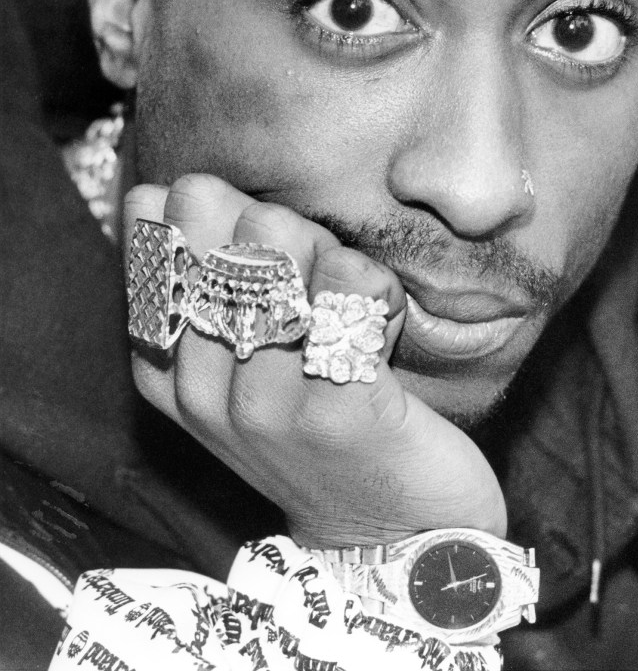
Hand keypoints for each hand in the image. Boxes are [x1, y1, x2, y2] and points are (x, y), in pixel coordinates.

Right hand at [124, 174, 506, 548]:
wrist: (390, 532)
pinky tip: (381, 329)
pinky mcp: (337, 409)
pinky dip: (377, 288)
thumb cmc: (321, 421)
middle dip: (287, 230)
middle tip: (317, 282)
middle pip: (231, 230)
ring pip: (284, 245)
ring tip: (348, 313)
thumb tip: (163, 191)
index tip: (265, 259)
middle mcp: (202, 390)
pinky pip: (350, 284)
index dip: (223, 215)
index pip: (160, 238)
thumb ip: (206, 286)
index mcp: (167, 371)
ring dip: (333, 259)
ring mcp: (267, 404)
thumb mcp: (242, 363)